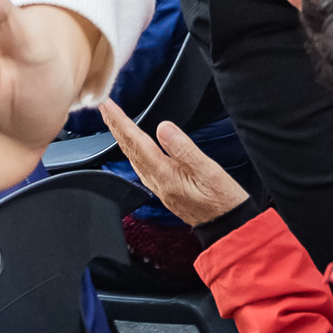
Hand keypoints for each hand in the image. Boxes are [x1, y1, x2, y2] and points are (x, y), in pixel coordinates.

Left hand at [97, 97, 250, 224]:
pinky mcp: (167, 189)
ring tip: (114, 122)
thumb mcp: (208, 170)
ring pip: (134, 158)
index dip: (120, 123)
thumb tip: (163, 128)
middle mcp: (158, 182)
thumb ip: (184, 149)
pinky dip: (133, 150)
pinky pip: (142, 166)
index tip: (107, 106)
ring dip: (122, 138)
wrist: (228, 226)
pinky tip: (134, 147)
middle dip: (115, 127)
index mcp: (166, 175)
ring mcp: (161, 187)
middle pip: (130, 150)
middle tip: (104, 107)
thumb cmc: (222, 200)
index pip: (137, 143)